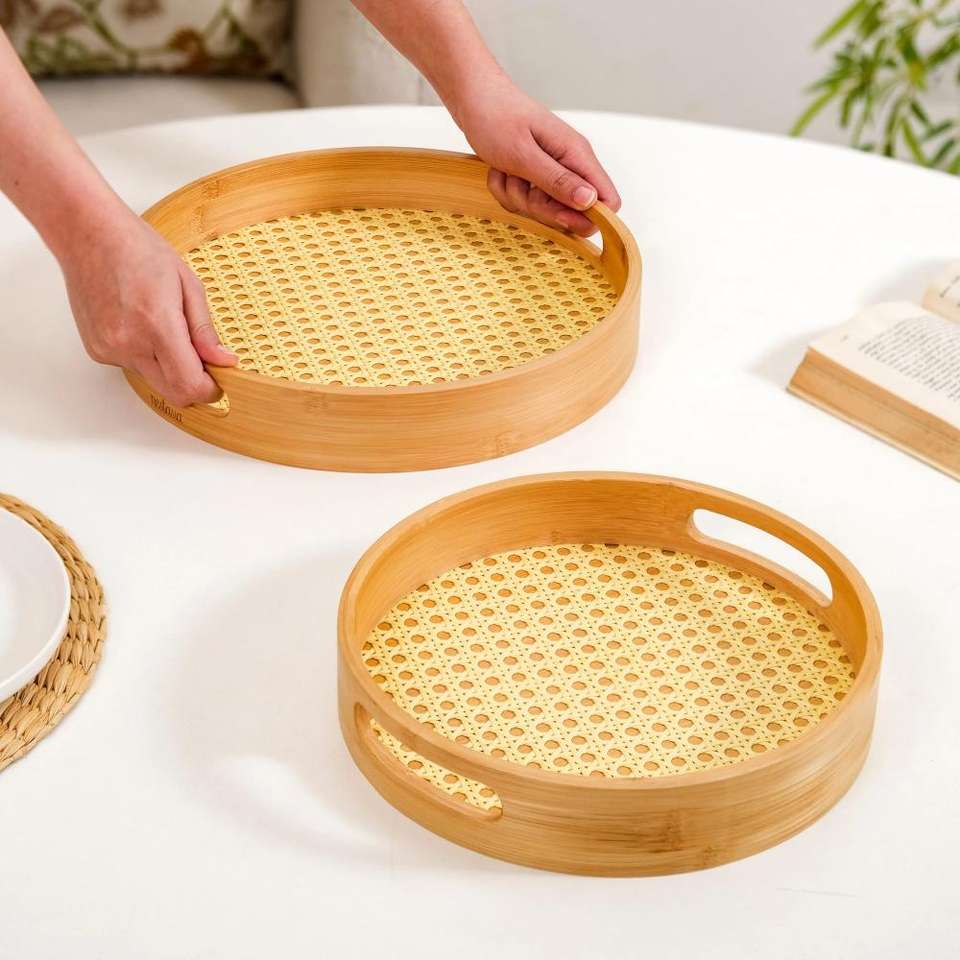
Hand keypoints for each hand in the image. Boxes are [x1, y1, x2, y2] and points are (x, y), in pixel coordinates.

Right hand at [58, 205, 235, 407]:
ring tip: (165, 327)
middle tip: (202, 359)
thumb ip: (205, 330)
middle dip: (194, 384)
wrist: (88, 233)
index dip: (211, 389)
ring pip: (154, 381)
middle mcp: (129, 343)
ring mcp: (109, 349)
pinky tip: (141, 325)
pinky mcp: (97, 350)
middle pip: (173, 394)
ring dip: (169, 368)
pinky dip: (147, 356)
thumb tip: (224, 361)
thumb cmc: (138, 249)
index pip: (189, 386)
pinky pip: (134, 368)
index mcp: (156, 324)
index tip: (220, 378)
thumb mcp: (188, 284)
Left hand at [453, 73, 620, 236]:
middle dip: (542, 209)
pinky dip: (506, 191)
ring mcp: (551, 170)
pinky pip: (523, 202)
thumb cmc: (496, 117)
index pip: (608, 201)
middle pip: (573, 212)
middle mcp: (570, 164)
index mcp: (577, 155)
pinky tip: (499, 170)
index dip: (588, 218)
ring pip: (543, 209)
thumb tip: (591, 201)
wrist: (473, 96)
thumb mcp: (524, 155)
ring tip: (506, 170)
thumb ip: (557, 180)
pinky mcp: (534, 175)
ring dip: (517, 197)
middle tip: (522, 185)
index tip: (559, 216)